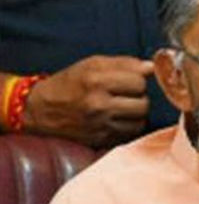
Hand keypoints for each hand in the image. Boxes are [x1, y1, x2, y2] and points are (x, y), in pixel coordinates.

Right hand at [24, 55, 152, 147]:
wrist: (41, 111)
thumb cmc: (70, 83)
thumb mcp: (92, 64)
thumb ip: (125, 63)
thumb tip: (151, 67)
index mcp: (96, 80)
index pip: (140, 81)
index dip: (137, 79)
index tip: (129, 80)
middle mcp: (98, 104)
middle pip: (144, 103)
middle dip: (139, 97)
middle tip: (126, 94)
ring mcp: (100, 125)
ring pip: (141, 120)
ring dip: (136, 113)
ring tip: (122, 107)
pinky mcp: (101, 140)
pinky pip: (131, 133)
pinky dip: (129, 125)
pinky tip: (118, 119)